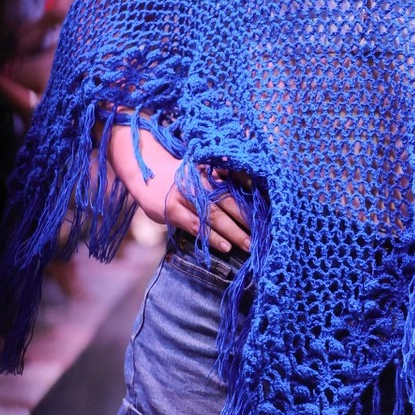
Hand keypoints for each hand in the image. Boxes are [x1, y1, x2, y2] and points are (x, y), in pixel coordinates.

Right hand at [106, 119, 251, 252]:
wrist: (147, 171)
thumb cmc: (181, 175)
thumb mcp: (202, 169)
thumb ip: (223, 176)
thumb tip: (251, 186)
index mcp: (209, 170)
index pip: (235, 186)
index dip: (251, 201)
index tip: (267, 214)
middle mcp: (199, 182)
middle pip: (227, 201)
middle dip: (246, 219)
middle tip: (263, 233)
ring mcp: (185, 197)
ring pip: (214, 216)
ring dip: (233, 232)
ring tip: (249, 244)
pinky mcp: (173, 211)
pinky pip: (196, 227)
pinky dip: (211, 237)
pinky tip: (225, 246)